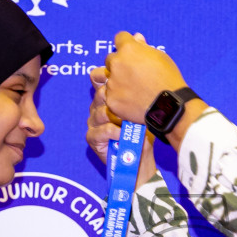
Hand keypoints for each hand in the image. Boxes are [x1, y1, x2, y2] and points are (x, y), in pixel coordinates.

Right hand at [87, 68, 157, 189]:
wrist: (140, 159)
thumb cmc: (143, 133)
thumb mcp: (143, 112)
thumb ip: (137, 97)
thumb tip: (142, 79)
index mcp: (107, 99)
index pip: (100, 80)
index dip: (107, 77)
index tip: (123, 80)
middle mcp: (98, 108)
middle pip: (100, 95)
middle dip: (116, 99)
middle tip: (130, 106)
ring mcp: (94, 123)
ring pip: (100, 112)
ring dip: (116, 117)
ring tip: (128, 122)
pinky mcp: (93, 138)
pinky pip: (101, 130)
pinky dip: (113, 132)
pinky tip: (123, 134)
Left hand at [98, 32, 185, 124]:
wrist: (168, 106)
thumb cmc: (168, 79)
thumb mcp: (160, 57)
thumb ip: (144, 47)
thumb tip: (136, 37)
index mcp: (129, 49)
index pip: (120, 38)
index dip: (126, 44)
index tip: (130, 52)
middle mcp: (116, 63)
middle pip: (110, 58)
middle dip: (119, 64)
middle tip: (133, 74)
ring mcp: (112, 82)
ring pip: (107, 78)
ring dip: (115, 80)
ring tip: (130, 88)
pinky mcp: (111, 100)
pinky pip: (109, 95)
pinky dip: (118, 97)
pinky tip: (130, 100)